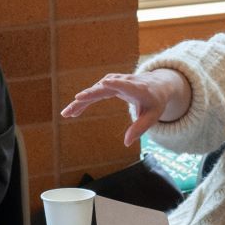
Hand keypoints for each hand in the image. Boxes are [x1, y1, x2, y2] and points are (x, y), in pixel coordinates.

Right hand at [60, 68, 190, 146]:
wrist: (156, 84)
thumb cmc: (155, 102)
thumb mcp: (153, 117)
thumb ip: (140, 128)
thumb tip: (126, 143)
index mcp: (138, 89)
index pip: (126, 85)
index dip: (115, 84)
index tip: (104, 83)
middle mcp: (125, 82)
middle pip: (104, 88)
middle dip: (89, 94)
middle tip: (75, 103)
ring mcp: (115, 81)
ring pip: (96, 90)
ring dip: (81, 100)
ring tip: (68, 113)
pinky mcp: (109, 84)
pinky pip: (95, 92)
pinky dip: (84, 100)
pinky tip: (74, 110)